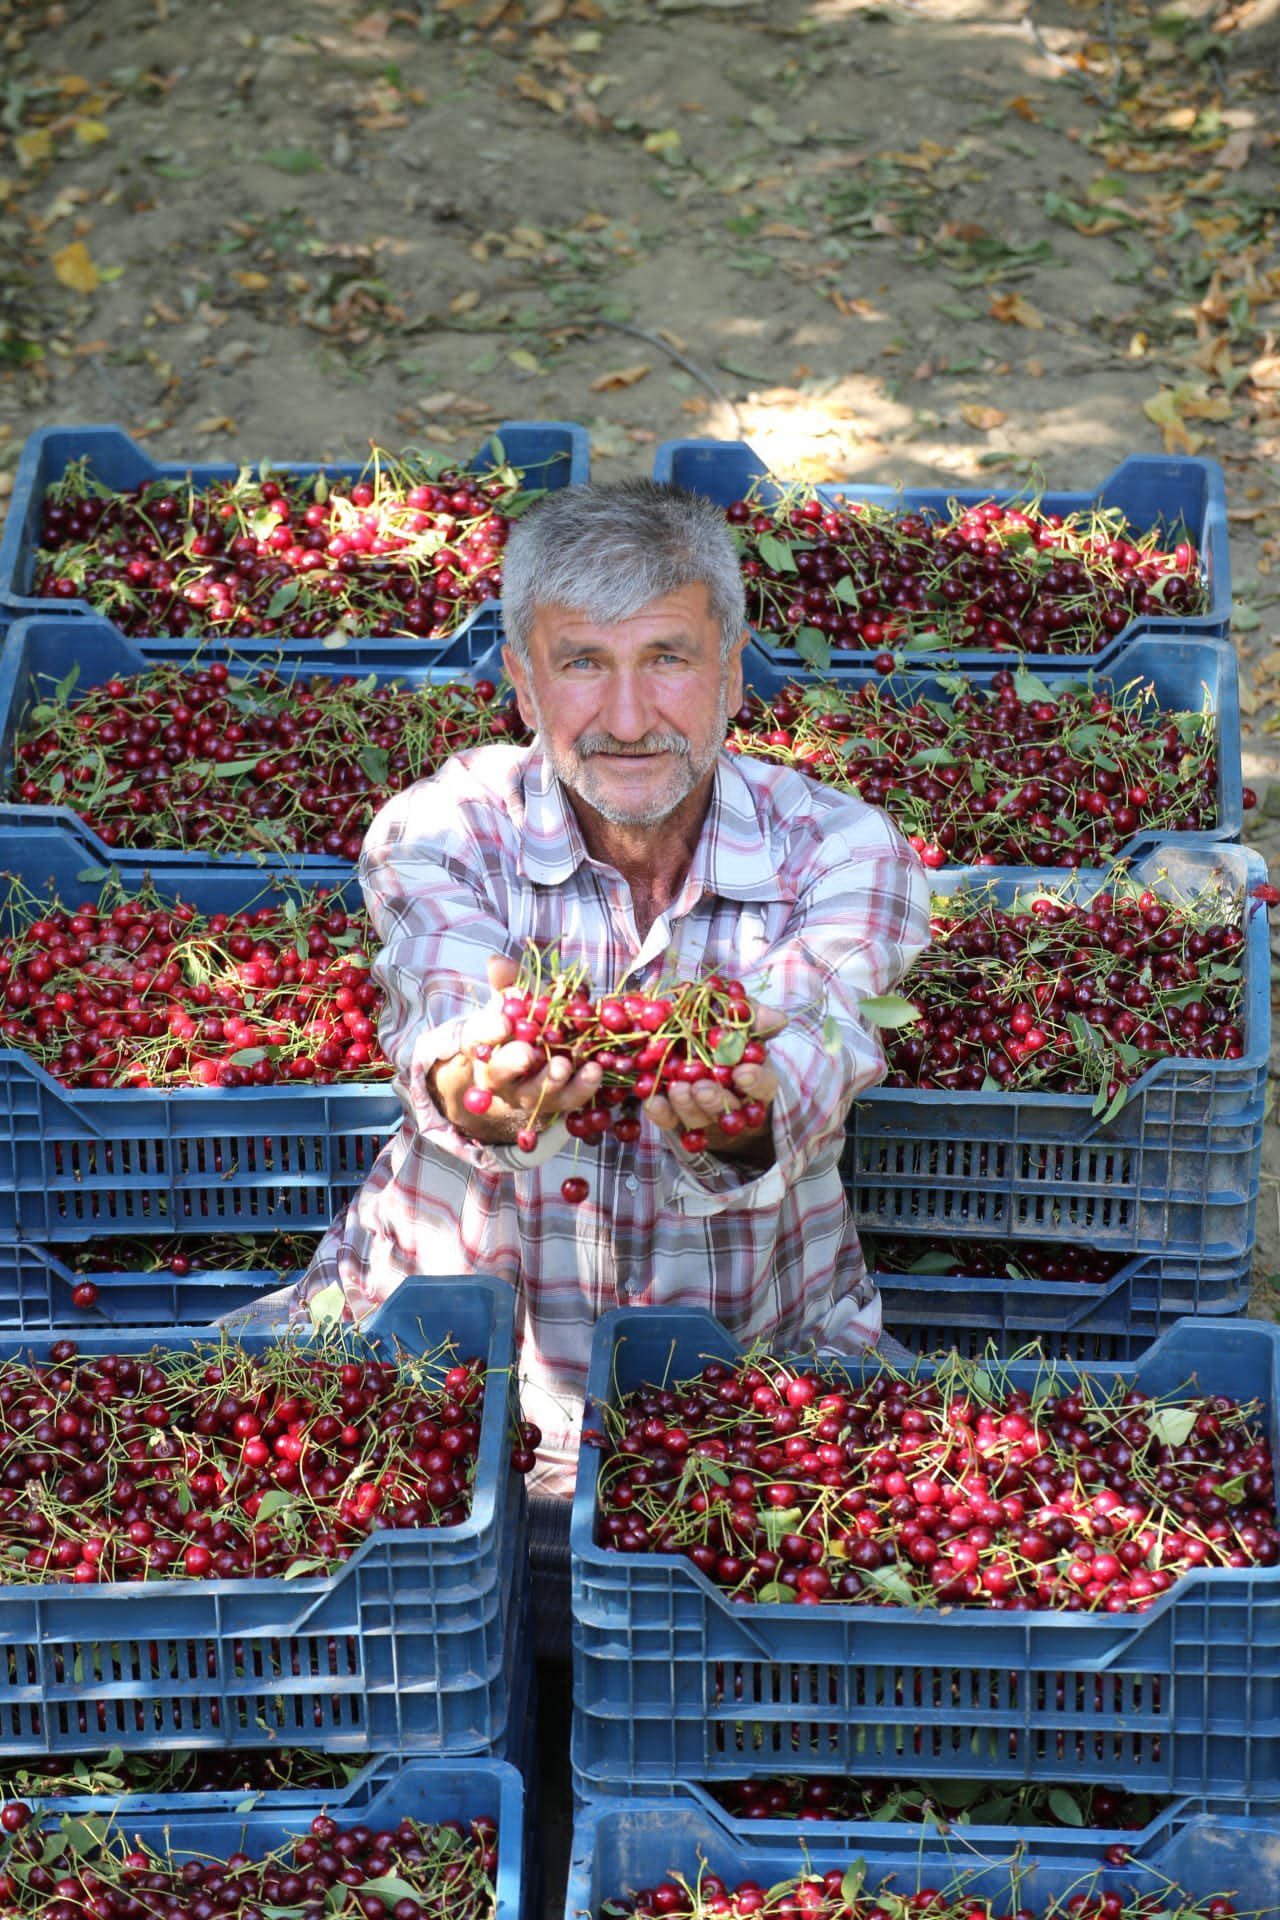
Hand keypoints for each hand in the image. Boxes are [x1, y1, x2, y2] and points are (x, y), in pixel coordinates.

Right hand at [433, 956, 603, 1142]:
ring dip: (549, 1081)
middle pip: (500, 1073)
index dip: (489, 1031)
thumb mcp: (512, 1000)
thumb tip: (497, 962)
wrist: (525, 1071)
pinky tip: (595, 1070)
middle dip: (513, 1062)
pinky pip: (567, 1101)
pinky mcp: (555, 1104)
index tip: (504, 1022)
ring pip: (534, 1093)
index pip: (477, 1037)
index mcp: (483, 1045)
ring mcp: (526, 1094)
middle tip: (528, 1053)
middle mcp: (499, 1075)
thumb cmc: (519, 1026)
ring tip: (563, 1065)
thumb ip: (507, 981)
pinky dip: (582, 1088)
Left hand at [643, 999, 785, 1161]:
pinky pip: (668, 1120)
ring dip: (687, 1106)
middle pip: (728, 1109)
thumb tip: (776, 1018)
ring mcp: (702, 1111)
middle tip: (702, 1088)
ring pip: (698, 1118)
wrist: (688, 1038)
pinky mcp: (674, 1115)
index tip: (743, 1073)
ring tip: (678, 1089)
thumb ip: (754, 1016)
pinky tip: (653, 1102)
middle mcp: (730, 1099)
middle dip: (716, 1100)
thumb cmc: (722, 1028)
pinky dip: (661, 1113)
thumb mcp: (738, 1017)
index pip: (764, 1086)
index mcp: (753, 1076)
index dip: (756, 1082)